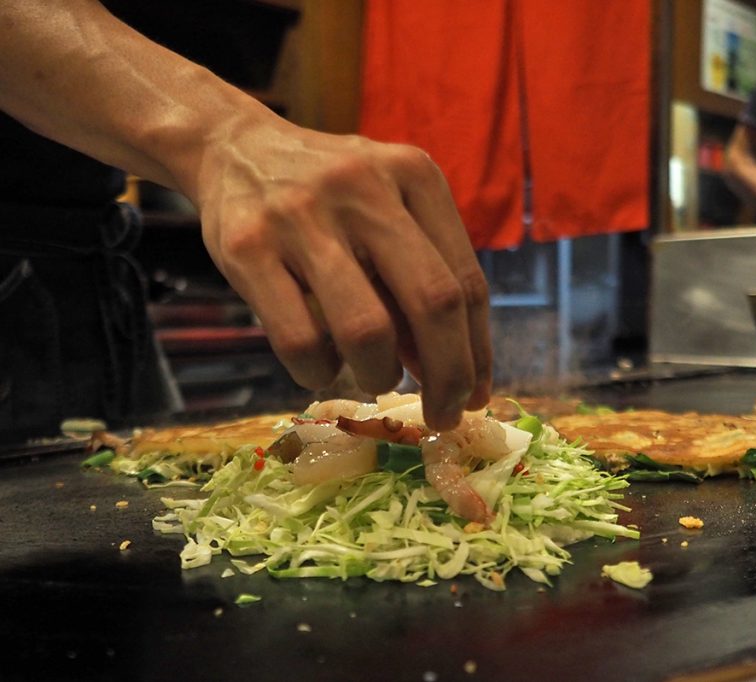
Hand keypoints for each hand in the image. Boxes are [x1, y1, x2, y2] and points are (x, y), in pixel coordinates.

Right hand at [193, 118, 491, 430]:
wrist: (236, 149)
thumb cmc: (332, 198)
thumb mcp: (388, 214)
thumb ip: (421, 283)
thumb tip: (457, 378)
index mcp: (414, 175)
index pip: (466, 281)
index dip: (478, 351)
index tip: (475, 395)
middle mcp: (365, 187)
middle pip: (433, 303)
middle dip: (448, 375)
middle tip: (444, 416)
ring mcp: (302, 214)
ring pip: (366, 329)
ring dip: (380, 375)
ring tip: (377, 379)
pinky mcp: (247, 246)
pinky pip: (299, 340)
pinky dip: (319, 372)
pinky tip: (321, 367)